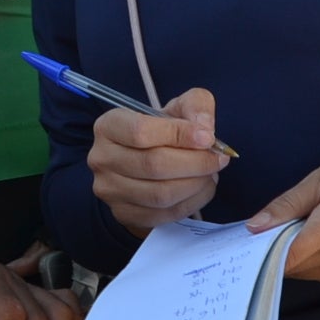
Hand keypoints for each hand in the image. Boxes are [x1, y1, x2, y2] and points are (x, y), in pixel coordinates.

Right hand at [87, 87, 222, 236]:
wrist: (145, 165)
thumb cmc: (162, 133)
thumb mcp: (178, 108)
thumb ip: (196, 106)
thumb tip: (204, 129)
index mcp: (109, 126)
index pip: (141, 131)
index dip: (179, 135)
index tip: (208, 137)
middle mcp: (102, 158)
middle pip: (153, 165)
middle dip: (195, 163)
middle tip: (218, 159)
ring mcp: (110, 190)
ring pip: (160, 194)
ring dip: (196, 184)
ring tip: (211, 173)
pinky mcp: (124, 214)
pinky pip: (165, 214)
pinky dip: (193, 202)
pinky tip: (202, 188)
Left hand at [248, 134, 319, 289]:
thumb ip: (288, 204)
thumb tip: (254, 226)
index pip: (286, 256)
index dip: (263, 249)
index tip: (250, 238)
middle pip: (293, 266)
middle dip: (280, 247)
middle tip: (282, 221)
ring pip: (306, 272)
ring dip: (298, 253)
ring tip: (310, 224)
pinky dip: (315, 259)